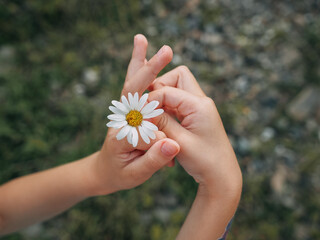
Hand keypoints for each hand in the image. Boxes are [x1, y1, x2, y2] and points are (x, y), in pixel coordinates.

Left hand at [88, 35, 179, 195]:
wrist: (103, 172)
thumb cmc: (119, 174)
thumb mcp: (136, 174)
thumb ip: (153, 160)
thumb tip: (172, 144)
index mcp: (122, 133)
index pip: (141, 117)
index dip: (158, 120)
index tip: (173, 137)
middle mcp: (121, 117)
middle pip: (133, 89)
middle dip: (150, 70)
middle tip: (165, 52)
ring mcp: (123, 112)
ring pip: (131, 83)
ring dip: (139, 62)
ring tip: (141, 40)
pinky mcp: (127, 110)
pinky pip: (134, 88)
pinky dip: (139, 71)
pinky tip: (143, 57)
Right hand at [148, 66, 241, 198]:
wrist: (221, 176)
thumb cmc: (204, 161)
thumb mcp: (178, 142)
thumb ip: (160, 122)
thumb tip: (143, 110)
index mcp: (199, 105)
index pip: (167, 89)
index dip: (150, 100)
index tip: (141, 115)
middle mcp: (201, 101)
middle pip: (176, 77)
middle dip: (159, 89)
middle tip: (149, 109)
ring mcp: (199, 108)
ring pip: (176, 89)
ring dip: (163, 100)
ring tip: (154, 119)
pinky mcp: (196, 116)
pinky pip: (178, 103)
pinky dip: (167, 111)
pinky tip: (162, 127)